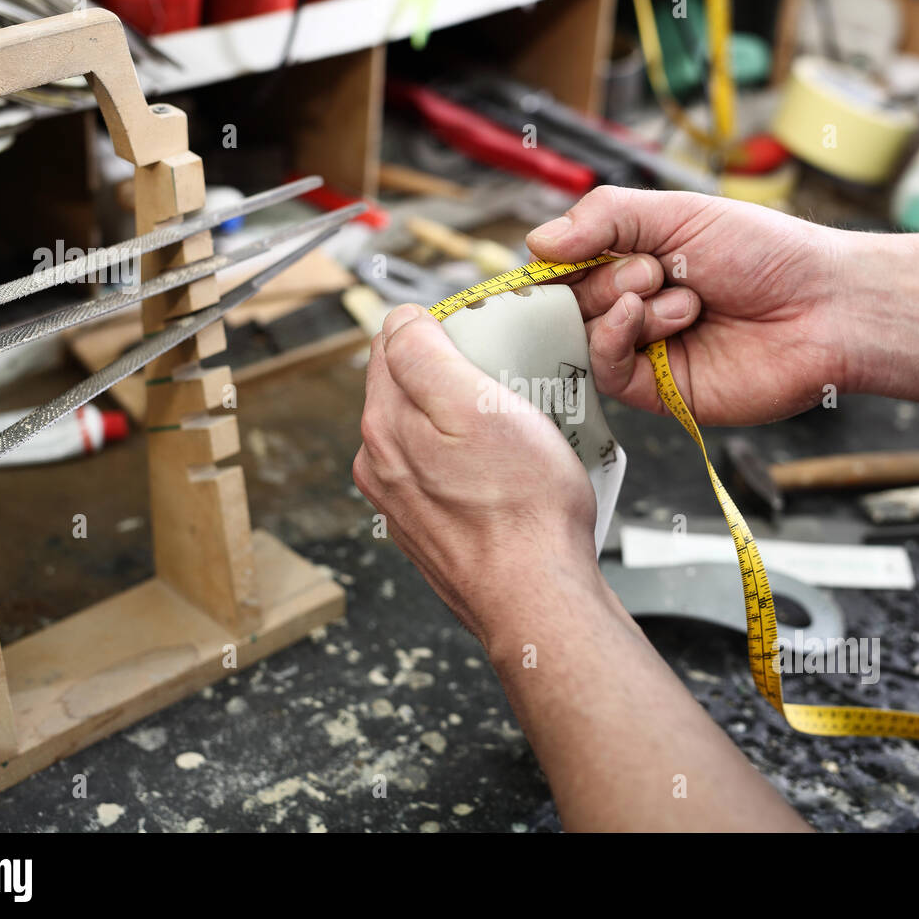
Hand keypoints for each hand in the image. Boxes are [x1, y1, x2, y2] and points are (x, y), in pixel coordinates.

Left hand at [352, 304, 609, 650]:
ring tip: (524, 435)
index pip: (395, 341)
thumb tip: (400, 320)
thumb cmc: (521, 509)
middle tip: (514, 388)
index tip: (487, 342)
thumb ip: (423, 354)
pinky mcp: (431, 530)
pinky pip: (453, 475)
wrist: (536, 599)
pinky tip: (515, 478)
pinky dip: (480, 465)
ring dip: (473, 423)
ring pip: (435, 433)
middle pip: (414, 387)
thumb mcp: (477, 403)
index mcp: (384, 424)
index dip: (445, 329)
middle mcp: (382, 464)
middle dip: (460, 377)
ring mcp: (403, 501)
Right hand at [527, 185, 850, 425]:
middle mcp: (636, 308)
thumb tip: (536, 243)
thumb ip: (604, 219)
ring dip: (625, 305)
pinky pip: (606, 372)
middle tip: (655, 267)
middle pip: (570, 301)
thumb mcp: (677, 213)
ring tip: (681, 293)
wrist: (824, 306)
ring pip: (585, 334)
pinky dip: (613, 339)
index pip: (567, 266)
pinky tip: (641, 317)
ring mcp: (646, 351)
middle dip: (606, 278)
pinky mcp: (658, 391)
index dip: (556, 261)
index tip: (553, 255)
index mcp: (637, 262)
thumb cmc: (766, 253)